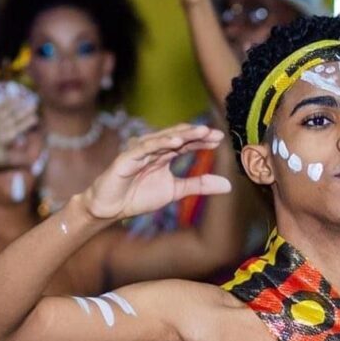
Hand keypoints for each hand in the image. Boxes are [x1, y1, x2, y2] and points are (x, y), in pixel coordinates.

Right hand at [0, 98, 39, 166]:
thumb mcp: (7, 157)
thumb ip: (19, 158)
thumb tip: (32, 162)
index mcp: (6, 137)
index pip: (19, 128)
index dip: (27, 123)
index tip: (36, 118)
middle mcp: (1, 128)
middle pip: (15, 118)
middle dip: (24, 112)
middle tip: (34, 105)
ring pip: (8, 112)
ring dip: (16, 106)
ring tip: (25, 99)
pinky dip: (4, 103)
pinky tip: (12, 98)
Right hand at [83, 124, 231, 220]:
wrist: (111, 208)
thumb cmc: (139, 197)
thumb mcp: (175, 191)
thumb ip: (199, 185)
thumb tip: (229, 185)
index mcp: (164, 154)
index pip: (186, 143)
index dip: (202, 141)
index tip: (220, 139)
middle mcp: (153, 148)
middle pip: (177, 136)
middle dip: (195, 134)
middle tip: (213, 132)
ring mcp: (139, 150)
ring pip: (163, 138)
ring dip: (182, 135)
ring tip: (200, 132)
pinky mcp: (127, 157)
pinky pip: (145, 148)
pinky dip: (160, 144)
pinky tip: (175, 142)